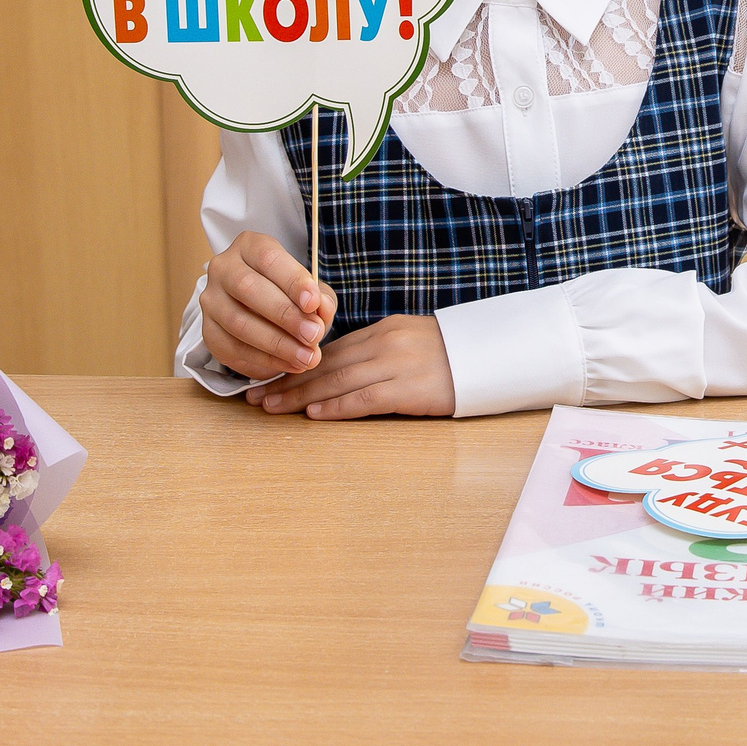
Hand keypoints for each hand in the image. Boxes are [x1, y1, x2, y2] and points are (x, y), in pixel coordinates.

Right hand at [200, 232, 334, 381]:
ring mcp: (211, 300)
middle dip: (285, 315)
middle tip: (313, 334)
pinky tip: (289, 364)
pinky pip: (232, 348)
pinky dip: (264, 360)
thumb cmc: (289, 292)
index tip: (314, 303)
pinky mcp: (208, 331)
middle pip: (248, 289)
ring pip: (238, 322)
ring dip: (276, 344)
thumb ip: (320, 298)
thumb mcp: (311, 289)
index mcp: (249, 246)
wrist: (261, 309)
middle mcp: (223, 268)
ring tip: (307, 357)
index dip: (292, 281)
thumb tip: (322, 309)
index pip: (268, 259)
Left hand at [246, 314, 453, 419]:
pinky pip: (364, 399)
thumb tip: (338, 371)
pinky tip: (314, 415)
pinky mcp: (409, 389)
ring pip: (337, 381)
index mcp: (382, 330)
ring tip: (273, 407)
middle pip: (325, 365)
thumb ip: (376, 353)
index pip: (329, 350)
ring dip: (301, 396)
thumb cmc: (450, 358)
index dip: (296, 365)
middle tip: (256, 395)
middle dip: (287, 381)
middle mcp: (384, 344)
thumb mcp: (408, 343)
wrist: (490, 359)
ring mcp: (396, 365)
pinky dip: (336, 407)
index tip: (268, 377)